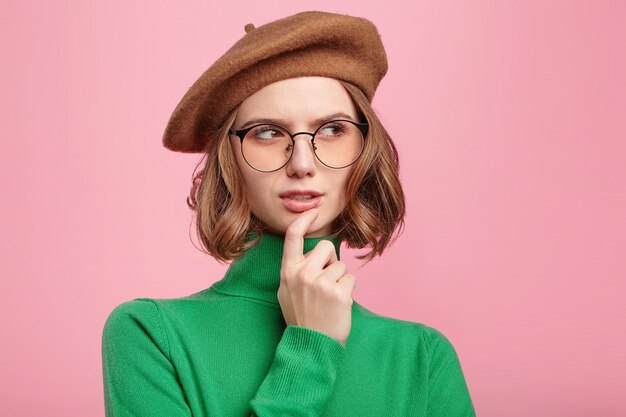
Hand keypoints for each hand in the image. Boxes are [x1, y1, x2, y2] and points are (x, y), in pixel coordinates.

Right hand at [277, 209, 355, 346]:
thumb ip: (296, 269)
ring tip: (330, 298)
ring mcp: (320, 282)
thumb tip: (312, 252)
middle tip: (325, 282)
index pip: (293, 236)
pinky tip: (338, 304)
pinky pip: (350, 279)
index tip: (312, 211)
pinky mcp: (338, 292)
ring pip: (341, 265)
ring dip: (340, 280)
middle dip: (331, 260)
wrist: (311, 344)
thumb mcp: (287, 291)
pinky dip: (348, 290)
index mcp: (287, 271)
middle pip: (326, 246)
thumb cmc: (302, 317)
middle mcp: (302, 273)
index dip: (303, 220)